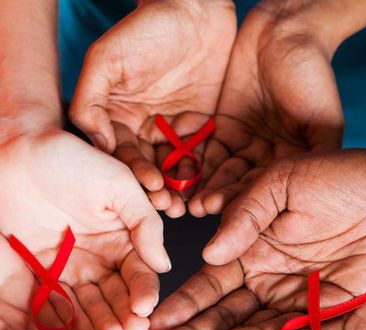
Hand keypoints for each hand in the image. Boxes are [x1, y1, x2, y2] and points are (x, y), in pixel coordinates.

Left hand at [0, 128, 168, 329]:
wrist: (13, 150)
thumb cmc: (69, 158)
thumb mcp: (119, 184)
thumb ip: (145, 224)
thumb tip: (164, 264)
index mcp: (124, 239)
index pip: (140, 273)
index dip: (145, 292)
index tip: (144, 307)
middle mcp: (102, 258)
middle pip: (119, 295)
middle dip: (126, 316)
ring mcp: (73, 269)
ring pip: (92, 305)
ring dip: (102, 324)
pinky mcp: (44, 275)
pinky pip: (59, 304)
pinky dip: (70, 322)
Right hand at [70, 0, 236, 217]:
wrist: (195, 7)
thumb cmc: (146, 27)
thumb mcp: (106, 58)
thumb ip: (90, 99)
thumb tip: (95, 144)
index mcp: (119, 119)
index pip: (123, 155)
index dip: (134, 173)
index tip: (149, 186)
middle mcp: (146, 131)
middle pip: (150, 169)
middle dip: (158, 190)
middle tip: (169, 206)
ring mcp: (176, 133)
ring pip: (176, 169)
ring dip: (181, 190)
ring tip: (187, 206)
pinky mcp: (204, 130)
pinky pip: (205, 157)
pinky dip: (206, 176)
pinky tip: (209, 191)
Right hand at [149, 150, 365, 329]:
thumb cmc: (342, 176)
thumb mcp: (282, 181)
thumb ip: (244, 214)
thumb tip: (208, 253)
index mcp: (250, 248)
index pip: (210, 284)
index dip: (183, 305)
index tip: (157, 325)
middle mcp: (268, 280)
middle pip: (225, 317)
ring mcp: (296, 302)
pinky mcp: (329, 317)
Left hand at [189, 1, 342, 216]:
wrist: (286, 31)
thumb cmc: (313, 75)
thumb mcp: (324, 125)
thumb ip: (320, 163)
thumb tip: (320, 202)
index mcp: (293, 167)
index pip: (271, 193)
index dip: (251, 203)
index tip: (232, 214)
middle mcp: (268, 162)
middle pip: (243, 188)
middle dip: (222, 199)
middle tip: (200, 209)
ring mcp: (244, 148)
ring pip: (222, 174)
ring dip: (205, 188)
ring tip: (188, 200)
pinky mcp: (222, 131)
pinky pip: (206, 153)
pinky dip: (194, 165)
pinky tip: (180, 177)